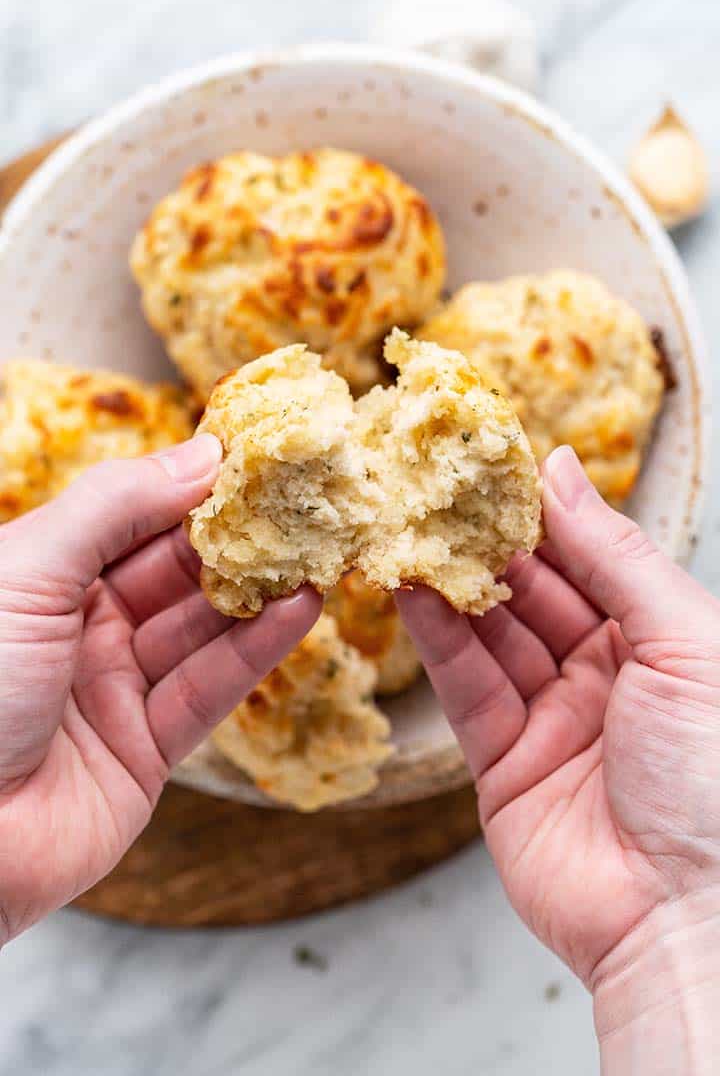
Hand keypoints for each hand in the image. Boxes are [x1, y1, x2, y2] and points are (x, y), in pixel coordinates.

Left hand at [0, 435, 319, 942]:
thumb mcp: (27, 571)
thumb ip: (115, 506)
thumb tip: (202, 452)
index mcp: (40, 574)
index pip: (131, 515)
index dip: (191, 485)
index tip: (255, 458)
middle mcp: (78, 627)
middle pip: (174, 570)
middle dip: (236, 537)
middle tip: (300, 502)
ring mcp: (113, 689)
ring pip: (200, 628)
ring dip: (258, 591)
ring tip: (315, 551)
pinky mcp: (145, 751)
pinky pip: (208, 690)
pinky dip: (256, 650)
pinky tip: (299, 610)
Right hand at [397, 446, 719, 1068]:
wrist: (689, 920)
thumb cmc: (716, 778)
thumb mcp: (686, 643)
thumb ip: (615, 555)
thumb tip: (561, 469)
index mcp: (663, 641)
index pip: (591, 558)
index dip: (545, 510)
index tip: (496, 461)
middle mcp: (608, 675)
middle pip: (536, 591)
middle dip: (490, 541)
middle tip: (439, 488)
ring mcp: (554, 719)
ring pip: (493, 634)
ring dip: (453, 584)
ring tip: (412, 530)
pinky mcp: (505, 764)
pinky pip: (469, 688)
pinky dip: (440, 641)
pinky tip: (414, 593)